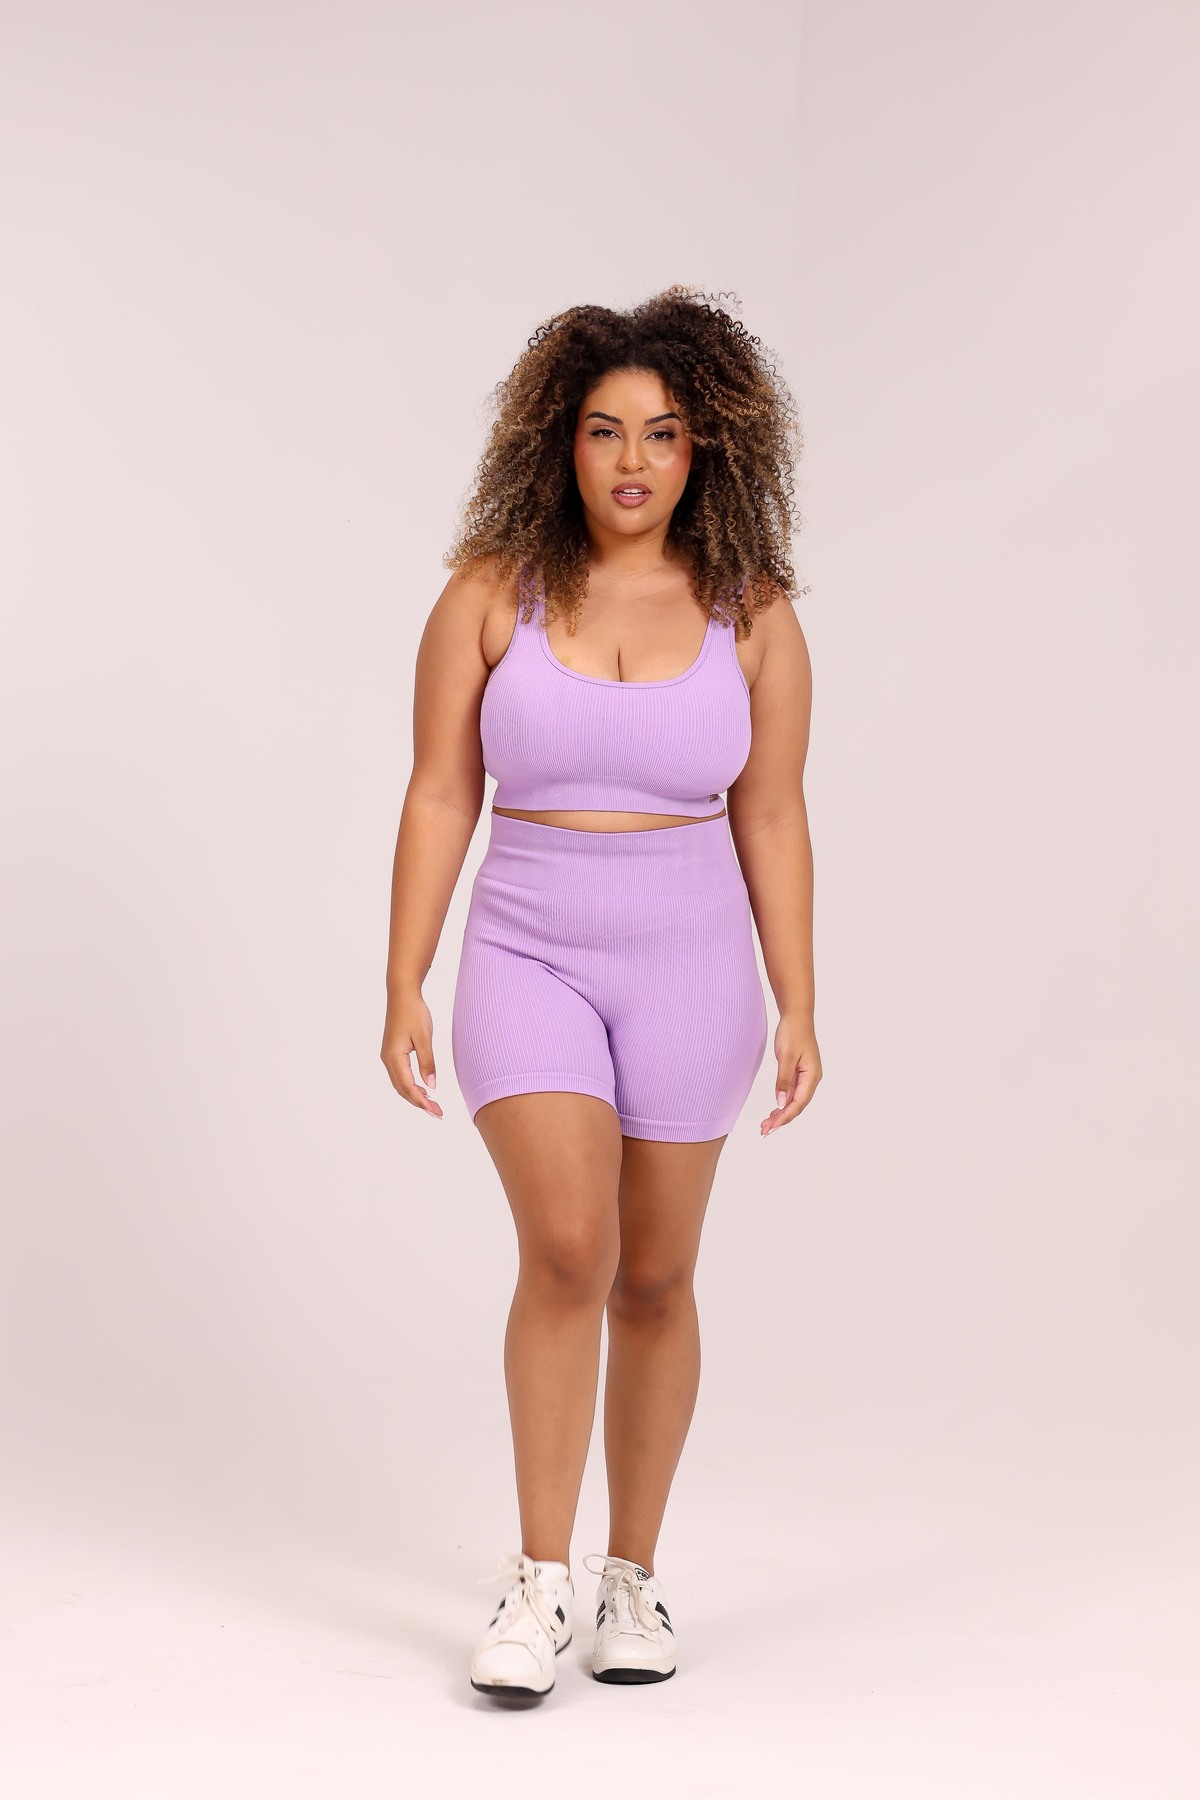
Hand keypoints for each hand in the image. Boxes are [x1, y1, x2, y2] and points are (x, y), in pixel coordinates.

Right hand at [380, 988, 442, 1118]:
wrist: (402, 994)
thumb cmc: (414, 1012)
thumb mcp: (424, 1038)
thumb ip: (428, 1062)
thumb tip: (431, 1086)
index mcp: (394, 1057)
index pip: (408, 1087)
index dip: (422, 1102)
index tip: (436, 1111)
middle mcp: (388, 1059)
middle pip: (402, 1089)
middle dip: (419, 1103)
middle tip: (438, 1113)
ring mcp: (388, 1056)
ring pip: (401, 1084)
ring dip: (415, 1096)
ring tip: (432, 1105)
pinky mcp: (392, 1052)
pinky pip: (401, 1075)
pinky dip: (411, 1086)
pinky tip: (423, 1089)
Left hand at [761, 1014, 821, 1136]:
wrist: (796, 1016)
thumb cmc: (792, 1032)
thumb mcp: (786, 1056)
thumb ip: (784, 1080)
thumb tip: (781, 1103)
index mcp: (812, 1076)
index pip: (799, 1103)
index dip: (785, 1117)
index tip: (771, 1127)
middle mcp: (812, 1079)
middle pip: (797, 1106)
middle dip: (781, 1120)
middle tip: (764, 1131)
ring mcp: (806, 1077)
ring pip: (794, 1101)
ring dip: (781, 1114)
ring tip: (766, 1125)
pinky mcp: (800, 1073)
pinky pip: (792, 1093)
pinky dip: (783, 1103)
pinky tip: (774, 1111)